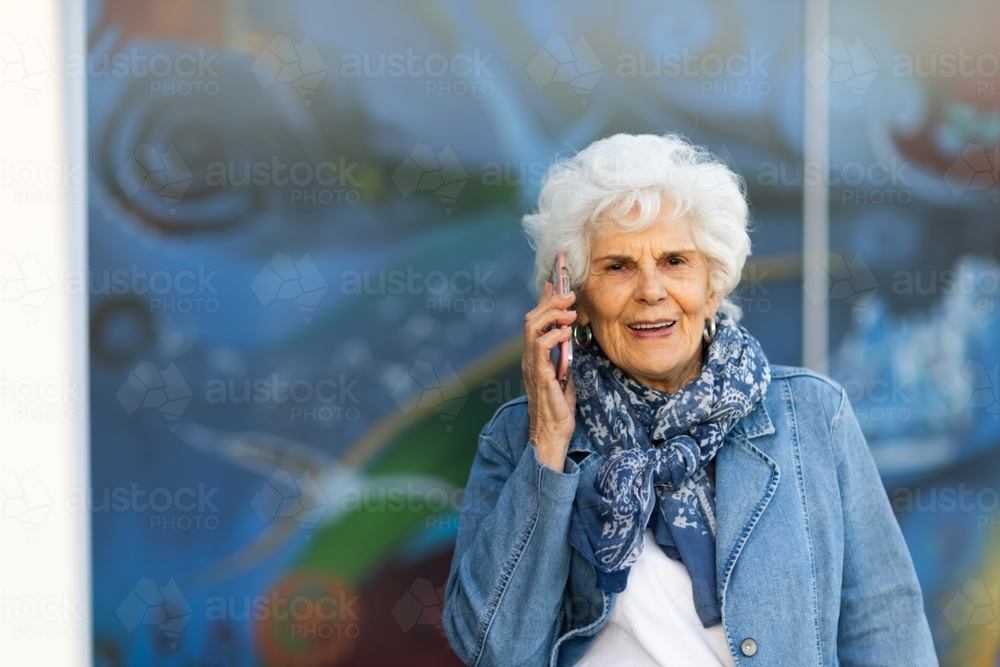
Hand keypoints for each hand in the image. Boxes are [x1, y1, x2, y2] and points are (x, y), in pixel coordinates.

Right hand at [522, 281, 577, 469]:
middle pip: (532, 319)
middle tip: (569, 292)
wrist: (552, 434)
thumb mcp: (564, 375)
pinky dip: (553, 335)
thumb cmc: (559, 408)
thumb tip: (570, 337)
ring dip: (551, 314)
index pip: (536, 321)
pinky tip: (566, 332)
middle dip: (550, 301)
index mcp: (535, 357)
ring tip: (570, 309)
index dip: (545, 300)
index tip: (556, 283)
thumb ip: (564, 356)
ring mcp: (532, 366)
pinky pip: (541, 348)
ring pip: (532, 328)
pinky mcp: (539, 376)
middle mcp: (529, 359)